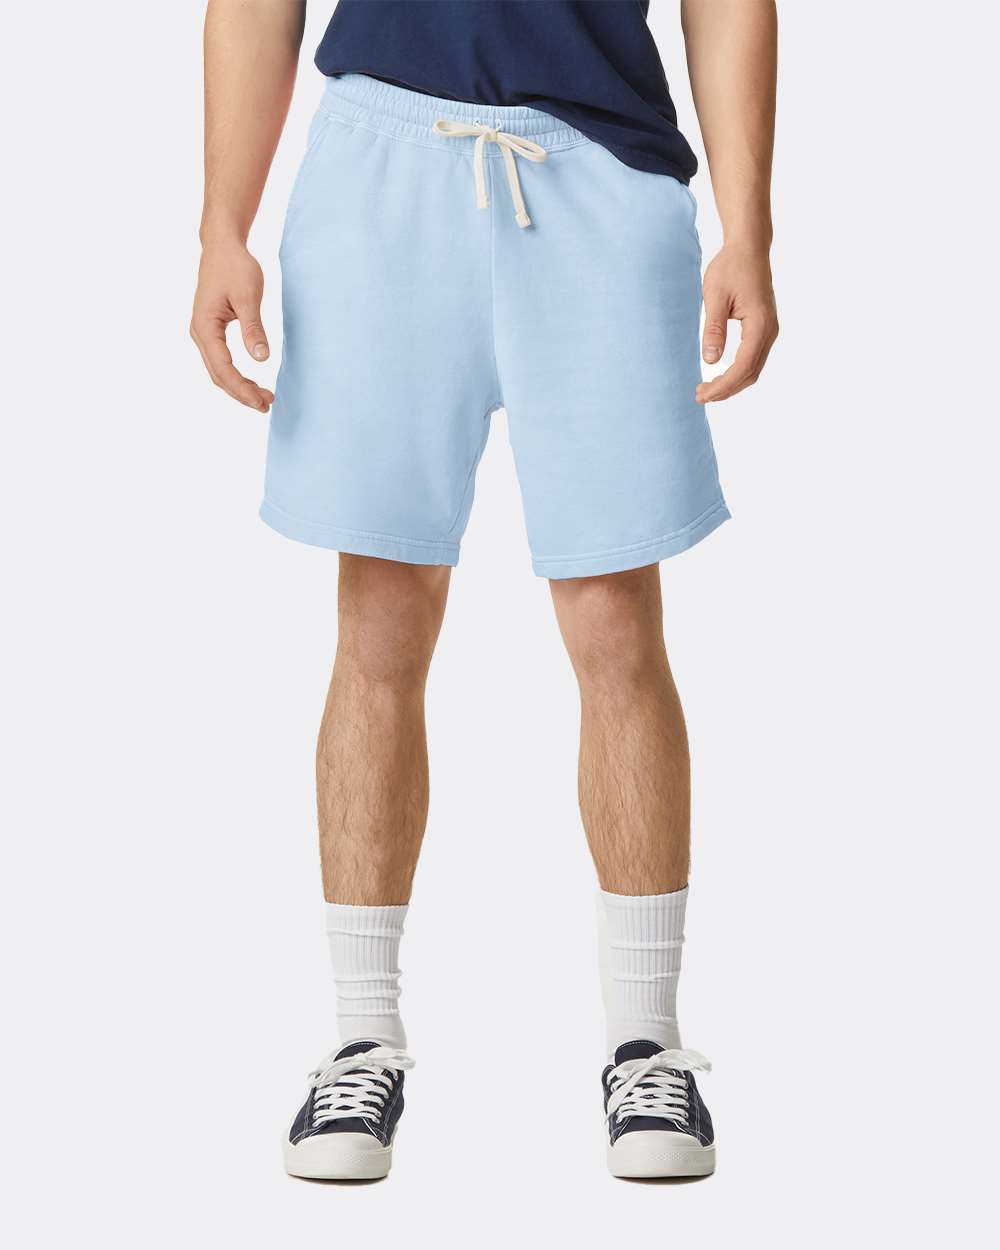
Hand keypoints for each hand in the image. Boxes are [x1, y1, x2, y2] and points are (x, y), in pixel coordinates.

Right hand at [191, 240, 273, 411]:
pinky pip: (220, 361)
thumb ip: (253, 328)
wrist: (222, 246)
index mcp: (205, 327)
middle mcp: (199, 333)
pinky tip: (252, 381)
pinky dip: (236, 375)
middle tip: (267, 404)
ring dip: (239, 387)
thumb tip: (261, 359)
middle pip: (218, 376)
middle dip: (242, 393)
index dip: (242, 389)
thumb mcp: (248, 296)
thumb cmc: (235, 266)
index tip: (263, 401)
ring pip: (218, 371)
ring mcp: (203, 333)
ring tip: (264, 397)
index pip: (223, 369)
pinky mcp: (211, 331)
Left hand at [696, 244, 777, 403]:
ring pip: (754, 369)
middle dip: (726, 390)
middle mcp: (770, 330)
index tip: (702, 394)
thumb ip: (714, 329)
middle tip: (700, 395)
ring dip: (732, 383)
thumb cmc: (730, 267)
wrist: (749, 247)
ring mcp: (769, 330)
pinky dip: (738, 372)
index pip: (742, 367)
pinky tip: (720, 375)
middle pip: (751, 374)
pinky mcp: (764, 328)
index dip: (723, 386)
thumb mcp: (715, 296)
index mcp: (760, 324)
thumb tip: (710, 360)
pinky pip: (754, 359)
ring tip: (707, 389)